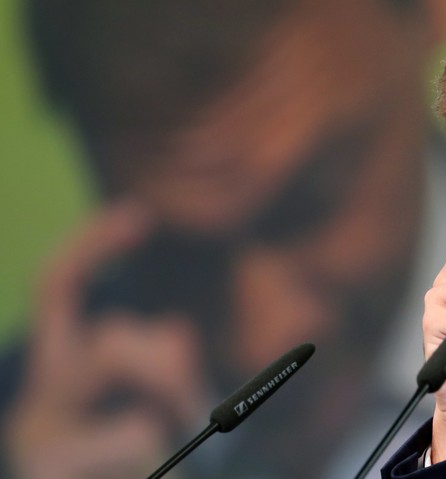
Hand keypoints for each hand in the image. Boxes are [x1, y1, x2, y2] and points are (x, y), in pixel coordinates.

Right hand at [2, 201, 209, 478]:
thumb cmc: (129, 460)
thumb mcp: (151, 401)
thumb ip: (159, 356)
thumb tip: (174, 326)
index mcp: (55, 374)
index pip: (57, 288)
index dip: (91, 245)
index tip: (140, 214)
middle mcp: (35, 402)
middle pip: (112, 339)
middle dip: (170, 365)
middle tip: (189, 409)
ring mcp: (38, 441)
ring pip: (128, 386)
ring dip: (172, 417)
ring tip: (167, 446)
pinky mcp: (47, 472)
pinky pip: (136, 437)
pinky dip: (159, 457)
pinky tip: (146, 473)